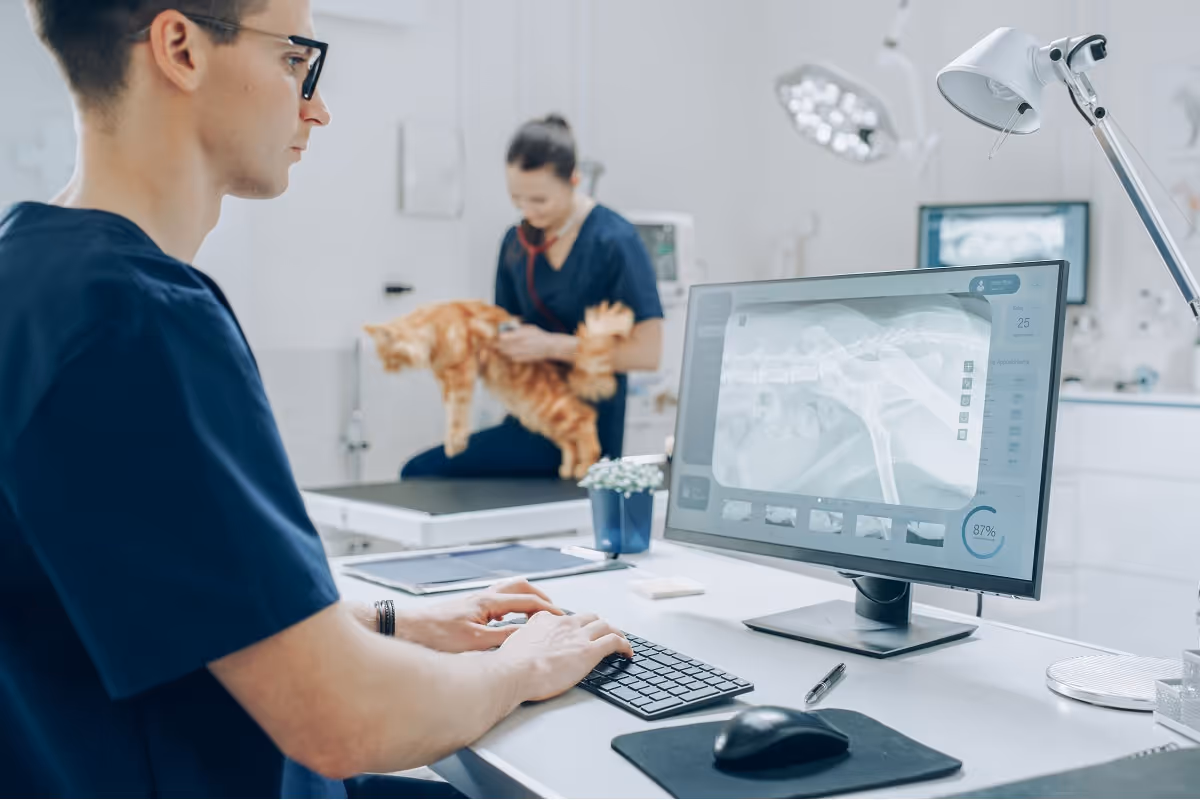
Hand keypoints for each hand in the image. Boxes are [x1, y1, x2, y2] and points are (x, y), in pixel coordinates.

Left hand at [393, 579, 562, 652]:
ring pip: (508, 591)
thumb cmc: (434, 635)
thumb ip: (504, 639)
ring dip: (525, 599)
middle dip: (541, 598)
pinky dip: (511, 606)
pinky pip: (497, 601)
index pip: (528, 601)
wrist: (406, 630)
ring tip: (536, 614)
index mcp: (488, 602)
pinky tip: (508, 622)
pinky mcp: (467, 609)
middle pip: (521, 587)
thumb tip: (527, 638)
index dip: (549, 610)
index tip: (563, 618)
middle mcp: (483, 597)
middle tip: (554, 611)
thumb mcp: (475, 643)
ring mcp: (474, 601)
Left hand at [496, 325, 573, 362]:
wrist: (549, 347)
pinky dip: (507, 355)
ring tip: (497, 348)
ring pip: (505, 352)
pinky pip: (511, 358)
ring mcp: (521, 352)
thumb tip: (506, 329)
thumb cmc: (539, 335)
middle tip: (491, 343)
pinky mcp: (523, 358)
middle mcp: (520, 343)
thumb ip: (518, 328)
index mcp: (521, 334)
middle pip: (502, 345)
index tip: (492, 336)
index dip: (496, 338)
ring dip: (501, 350)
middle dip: (496, 344)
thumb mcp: (529, 328)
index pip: (503, 337)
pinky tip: (507, 353)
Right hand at [498, 611, 632, 701]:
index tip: (576, 633)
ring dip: (615, 632)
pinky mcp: (590, 650)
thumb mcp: (513, 643)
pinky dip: (624, 645)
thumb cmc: (510, 665)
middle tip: (602, 634)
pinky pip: (614, 641)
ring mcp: (579, 636)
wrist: (514, 672)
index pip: (565, 617)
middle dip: (597, 625)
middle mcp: (564, 624)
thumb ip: (523, 640)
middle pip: (589, 617)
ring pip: (605, 625)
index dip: (574, 626)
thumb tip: (523, 645)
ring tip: (619, 641)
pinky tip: (627, 653)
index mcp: (545, 621)